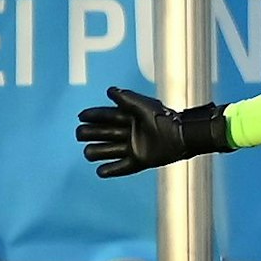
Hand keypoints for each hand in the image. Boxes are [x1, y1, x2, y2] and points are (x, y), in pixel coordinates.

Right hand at [76, 86, 229, 178]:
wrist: (181, 136)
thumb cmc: (163, 118)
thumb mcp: (143, 106)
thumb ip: (126, 98)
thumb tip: (108, 90)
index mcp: (130, 117)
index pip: (107, 115)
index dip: (94, 115)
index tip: (81, 116)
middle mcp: (130, 132)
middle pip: (104, 133)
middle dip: (90, 132)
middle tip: (80, 133)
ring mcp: (134, 147)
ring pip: (109, 150)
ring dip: (96, 151)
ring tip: (88, 152)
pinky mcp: (140, 161)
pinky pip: (122, 167)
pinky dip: (111, 170)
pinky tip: (100, 170)